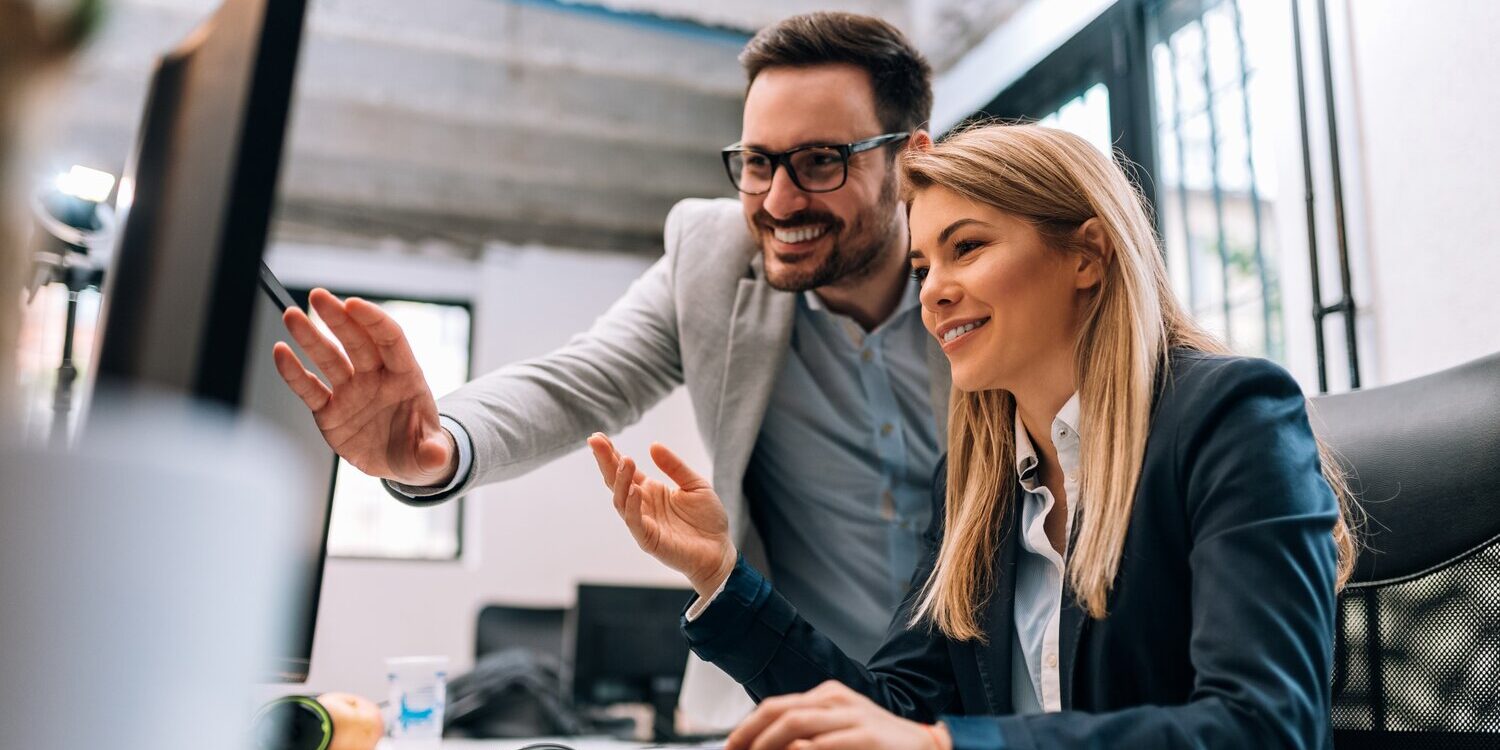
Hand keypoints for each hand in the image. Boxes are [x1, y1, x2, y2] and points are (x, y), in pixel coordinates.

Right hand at [272, 289, 455, 486]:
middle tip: (318, 296)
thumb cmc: (420, 449)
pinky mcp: (330, 411)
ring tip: (292, 315)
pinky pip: (310, 389)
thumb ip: (432, 453)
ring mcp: (351, 392)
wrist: (400, 464)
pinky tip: (280, 352)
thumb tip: (437, 457)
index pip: (391, 340)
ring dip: (310, 337)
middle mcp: (375, 378)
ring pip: (329, 359)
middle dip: (338, 318)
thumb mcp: (430, 455)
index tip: (354, 304)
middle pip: (356, 341)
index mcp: (406, 377)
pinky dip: (294, 372)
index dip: (373, 321)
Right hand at [586, 434, 735, 596]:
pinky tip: (633, 489)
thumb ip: (674, 466)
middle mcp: (642, 505)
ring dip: (620, 480)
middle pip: (616, 482)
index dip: (611, 454)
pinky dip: (632, 506)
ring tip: (626, 460)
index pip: (625, 470)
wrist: (720, 550)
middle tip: (595, 441)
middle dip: (605, 461)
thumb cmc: (707, 519)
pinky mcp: (648, 539)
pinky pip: (634, 522)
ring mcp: (643, 522)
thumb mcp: (695, 484)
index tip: (598, 437)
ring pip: (621, 501)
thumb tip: (653, 445)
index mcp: (650, 491)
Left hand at [727, 681, 950, 749]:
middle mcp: (836, 700)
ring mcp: (852, 717)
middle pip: (778, 711)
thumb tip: (774, 745)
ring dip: (765, 745)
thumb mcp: (840, 732)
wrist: (929, 748)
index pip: (775, 707)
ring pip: (794, 724)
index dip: (746, 728)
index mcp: (828, 697)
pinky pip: (822, 744)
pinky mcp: (866, 737)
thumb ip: (809, 735)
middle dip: (747, 735)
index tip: (730, 748)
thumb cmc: (881, 746)